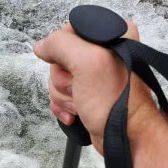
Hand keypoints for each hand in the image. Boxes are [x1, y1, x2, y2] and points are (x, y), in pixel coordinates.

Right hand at [33, 21, 160, 155]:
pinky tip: (75, 113)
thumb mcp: (87, 62)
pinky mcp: (88, 93)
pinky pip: (62, 93)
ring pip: (58, 77)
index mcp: (112, 33)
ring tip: (81, 104)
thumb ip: (60, 44)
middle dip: (63, 78)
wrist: (126, 138)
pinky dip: (63, 105)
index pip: (70, 30)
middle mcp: (104, 51)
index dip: (63, 51)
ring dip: (63, 95)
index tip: (74, 66)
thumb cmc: (115, 103)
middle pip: (60, 56)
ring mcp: (94, 74)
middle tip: (79, 87)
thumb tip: (42, 47)